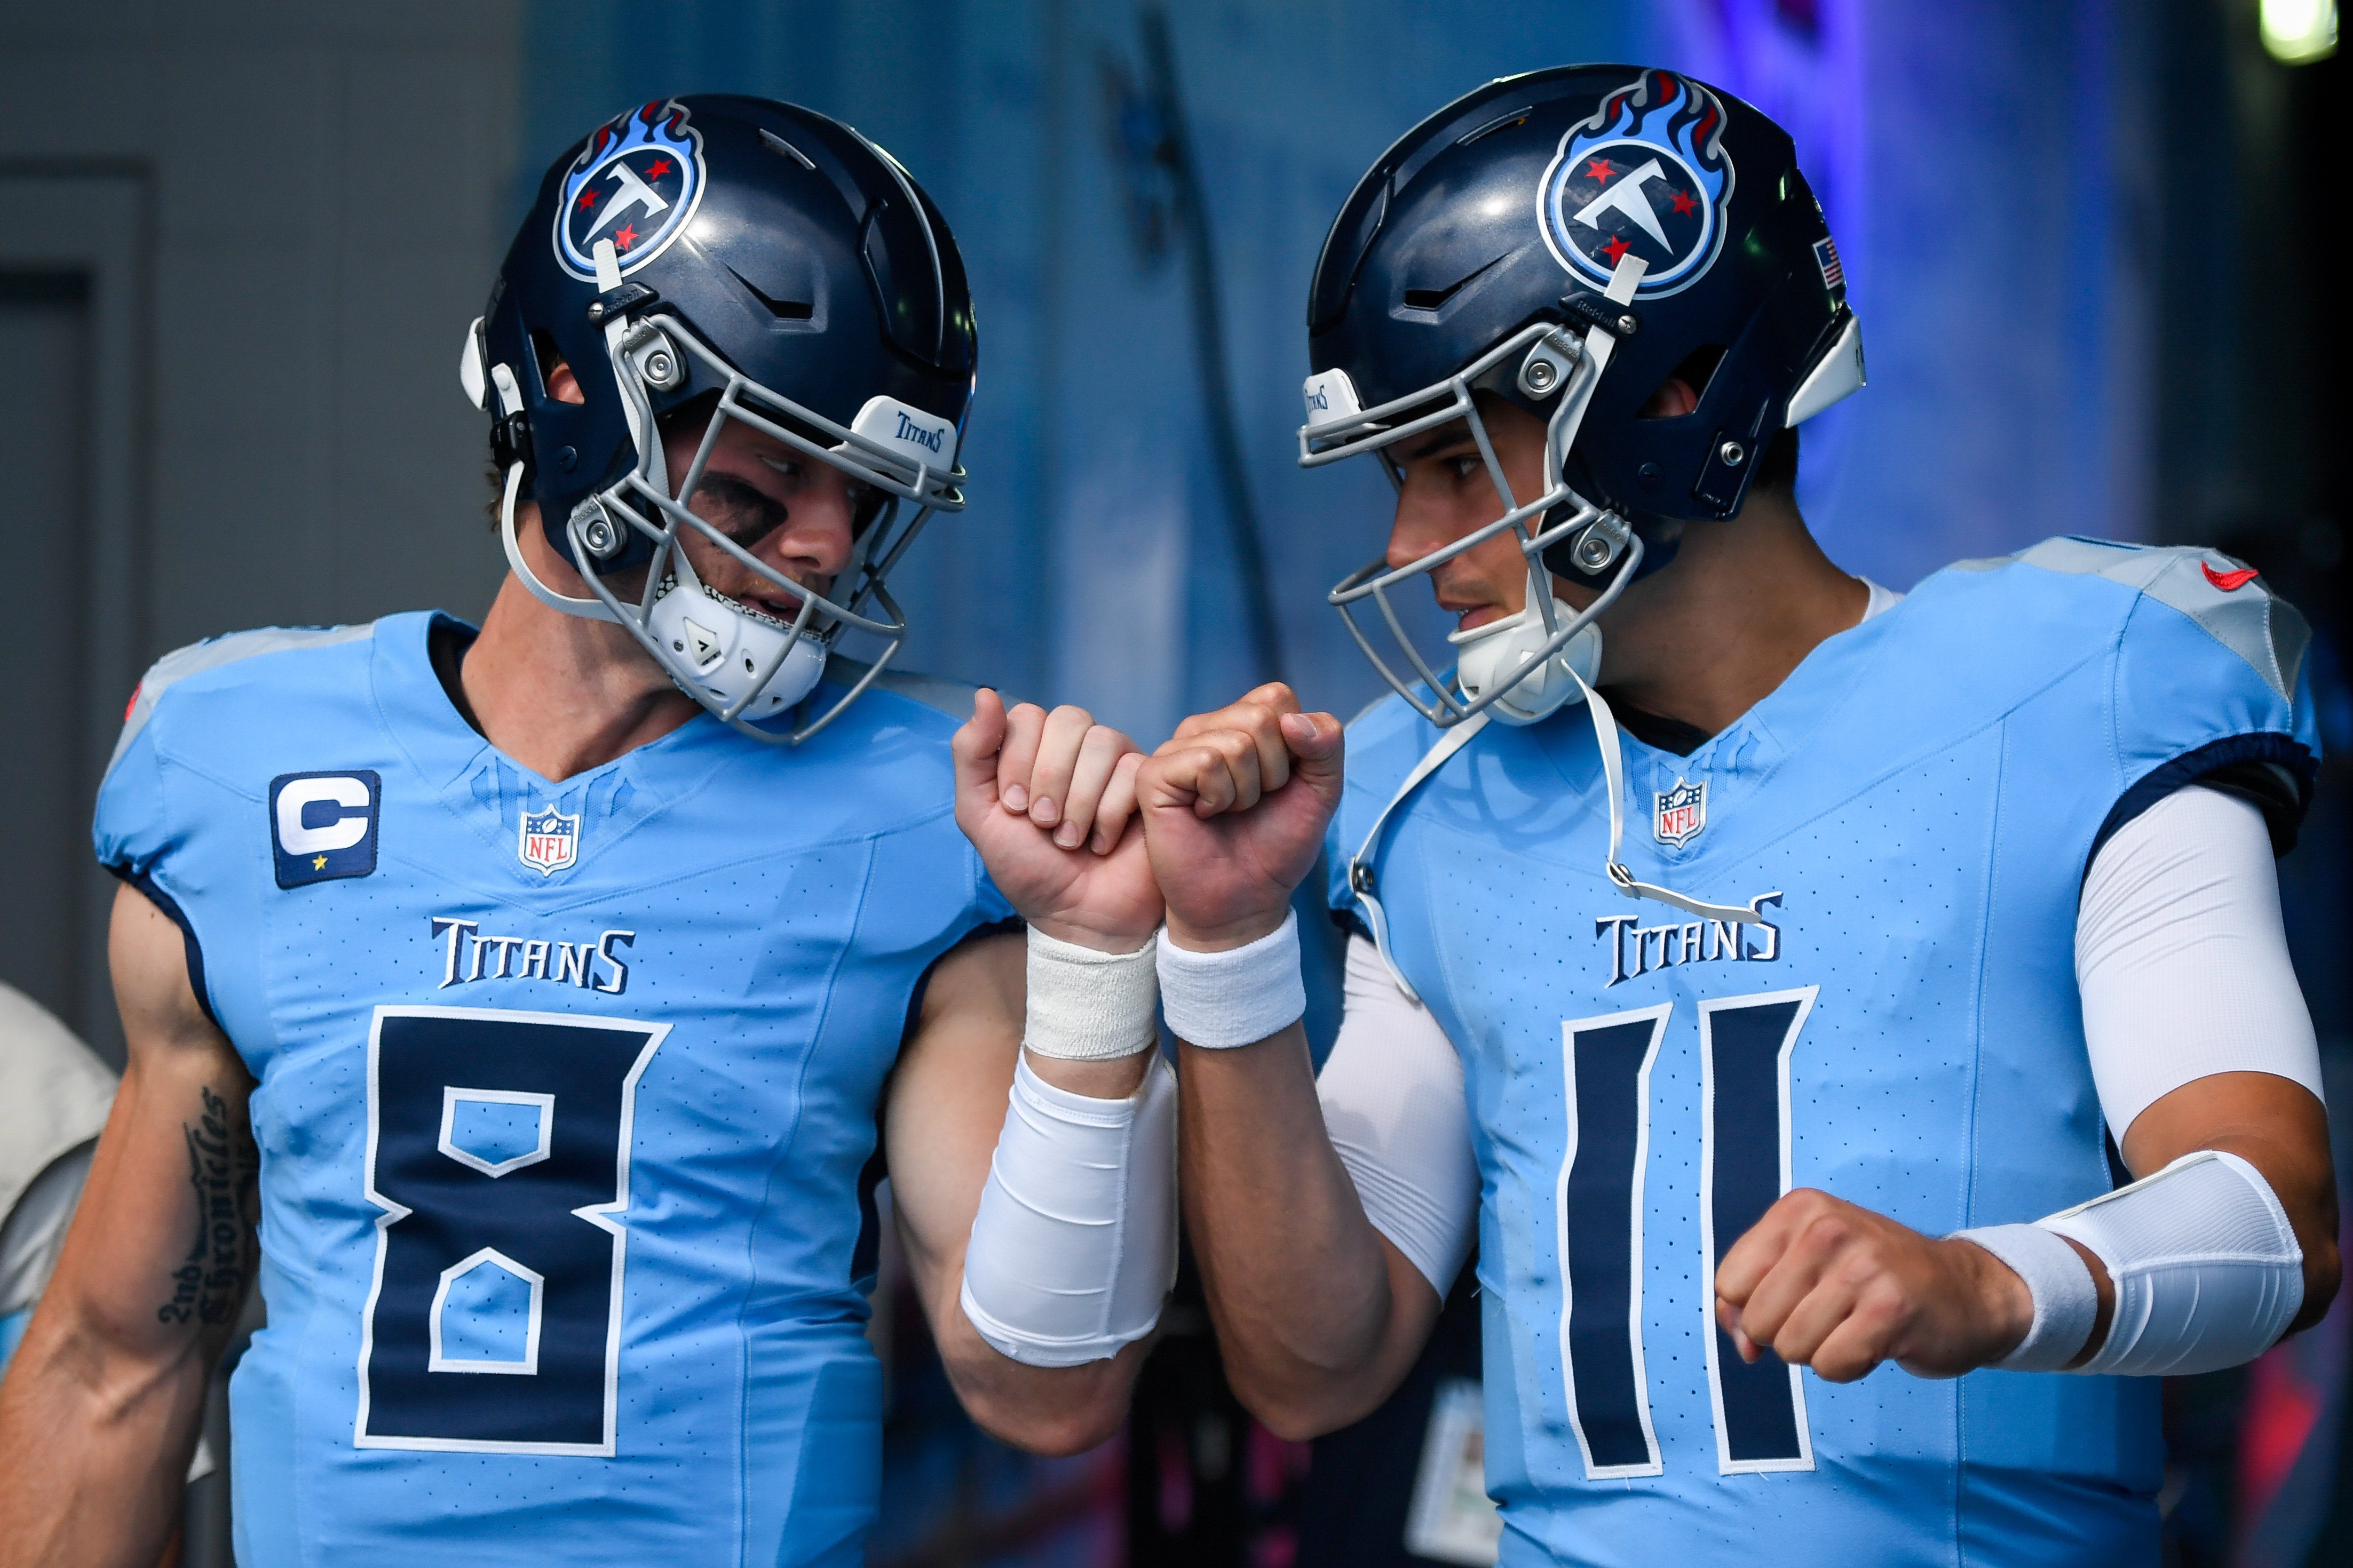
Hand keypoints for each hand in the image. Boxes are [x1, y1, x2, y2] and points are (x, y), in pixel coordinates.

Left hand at [953, 689, 1160, 950]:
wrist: (1078, 918)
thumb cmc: (1030, 869)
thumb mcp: (981, 815)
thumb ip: (972, 753)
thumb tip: (985, 693)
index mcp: (1035, 748)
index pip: (1027, 716)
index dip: (1018, 762)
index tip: (1015, 810)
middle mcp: (1077, 747)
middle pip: (1068, 721)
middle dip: (1049, 779)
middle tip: (1044, 826)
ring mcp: (1116, 762)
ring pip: (1102, 741)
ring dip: (1079, 801)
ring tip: (1071, 840)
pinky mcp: (1149, 783)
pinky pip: (1132, 770)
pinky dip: (1110, 815)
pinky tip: (1103, 843)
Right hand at [1136, 683, 1342, 950]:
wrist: (1245, 899)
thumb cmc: (1275, 845)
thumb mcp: (1322, 790)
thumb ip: (1327, 744)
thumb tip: (1293, 720)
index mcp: (1242, 725)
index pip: (1276, 696)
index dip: (1294, 744)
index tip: (1282, 783)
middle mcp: (1207, 729)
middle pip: (1260, 716)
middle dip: (1273, 772)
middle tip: (1254, 803)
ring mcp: (1178, 749)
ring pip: (1235, 741)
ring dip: (1246, 791)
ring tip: (1230, 811)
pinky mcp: (1154, 774)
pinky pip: (1206, 761)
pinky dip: (1219, 796)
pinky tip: (1205, 814)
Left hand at [1713, 1188, 2034, 1380]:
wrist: (1966, 1290)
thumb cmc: (1873, 1280)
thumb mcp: (1805, 1265)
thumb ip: (1753, 1298)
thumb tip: (1742, 1346)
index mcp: (1799, 1209)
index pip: (1729, 1283)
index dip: (1749, 1310)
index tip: (1788, 1304)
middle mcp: (1827, 1228)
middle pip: (1758, 1319)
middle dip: (1786, 1334)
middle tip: (1831, 1315)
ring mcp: (1861, 1266)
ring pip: (1791, 1347)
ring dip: (1820, 1351)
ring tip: (1855, 1324)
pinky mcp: (1891, 1309)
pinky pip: (1830, 1366)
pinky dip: (1848, 1367)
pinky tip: (1875, 1341)